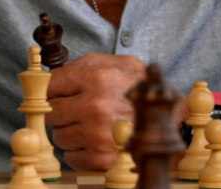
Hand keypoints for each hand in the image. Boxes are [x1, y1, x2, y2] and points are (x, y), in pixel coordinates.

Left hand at [45, 53, 147, 170]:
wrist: (169, 122)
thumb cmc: (142, 91)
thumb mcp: (121, 64)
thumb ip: (86, 63)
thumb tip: (53, 73)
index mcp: (98, 79)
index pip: (51, 85)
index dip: (52, 89)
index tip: (57, 93)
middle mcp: (96, 107)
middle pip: (51, 112)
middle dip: (60, 111)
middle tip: (77, 110)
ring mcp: (97, 135)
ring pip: (58, 136)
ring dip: (70, 132)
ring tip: (90, 126)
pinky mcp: (100, 158)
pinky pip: (70, 156)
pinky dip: (79, 151)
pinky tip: (95, 142)